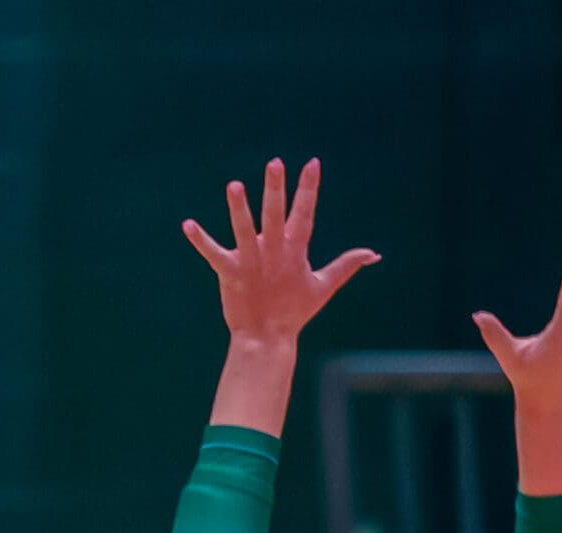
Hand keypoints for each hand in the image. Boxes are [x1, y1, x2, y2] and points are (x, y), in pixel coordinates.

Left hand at [183, 158, 377, 346]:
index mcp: (294, 250)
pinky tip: (187, 225)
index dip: (308, 188)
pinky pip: (213, 253)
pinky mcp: (231, 273)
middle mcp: (273, 252)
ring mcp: (251, 262)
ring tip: (233, 186)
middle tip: (275, 163)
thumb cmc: (294, 312)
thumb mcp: (323, 286)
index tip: (312, 163)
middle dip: (276, 189)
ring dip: (239, 209)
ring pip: (244, 230)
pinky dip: (200, 240)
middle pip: (275, 215)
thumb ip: (346, 265)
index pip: (304, 213)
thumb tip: (374, 254)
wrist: (266, 339)